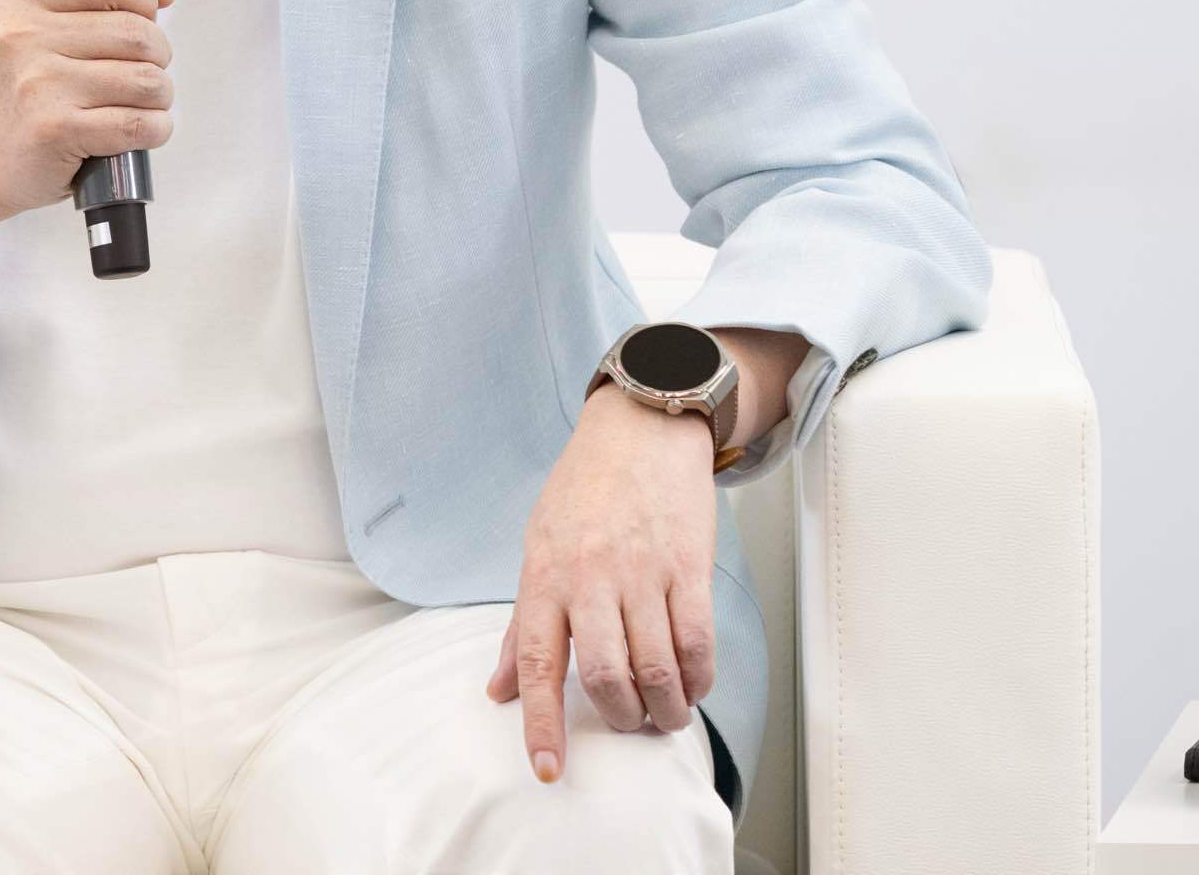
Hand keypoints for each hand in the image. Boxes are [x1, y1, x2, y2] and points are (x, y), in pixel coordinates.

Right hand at [0, 0, 175, 243]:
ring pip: (146, 79)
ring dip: (159, 95)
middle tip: (143, 70)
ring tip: (140, 102)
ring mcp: (40, 84)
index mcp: (19, 2)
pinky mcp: (58, 130)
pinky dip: (155, 129)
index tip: (144, 17)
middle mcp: (24, 38)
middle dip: (158, 56)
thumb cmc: (15, 94)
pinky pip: (139, 123)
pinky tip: (139, 129)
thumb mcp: (33, 30)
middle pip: (137, 32)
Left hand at [483, 378, 716, 781]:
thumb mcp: (538, 547)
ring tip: (667, 716)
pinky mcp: (690, 567)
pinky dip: (699, 679)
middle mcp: (591, 578)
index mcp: (545, 576)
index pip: (537, 664)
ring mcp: (643, 572)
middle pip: (606, 677)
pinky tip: (694, 685)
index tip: (547, 769)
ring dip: (667, 709)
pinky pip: (698, 642)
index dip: (541, 723)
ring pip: (658, 669)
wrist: (641, 429)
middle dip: (622, 719)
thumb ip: (523, 623)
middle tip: (631, 725)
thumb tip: (499, 689)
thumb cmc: (583, 491)